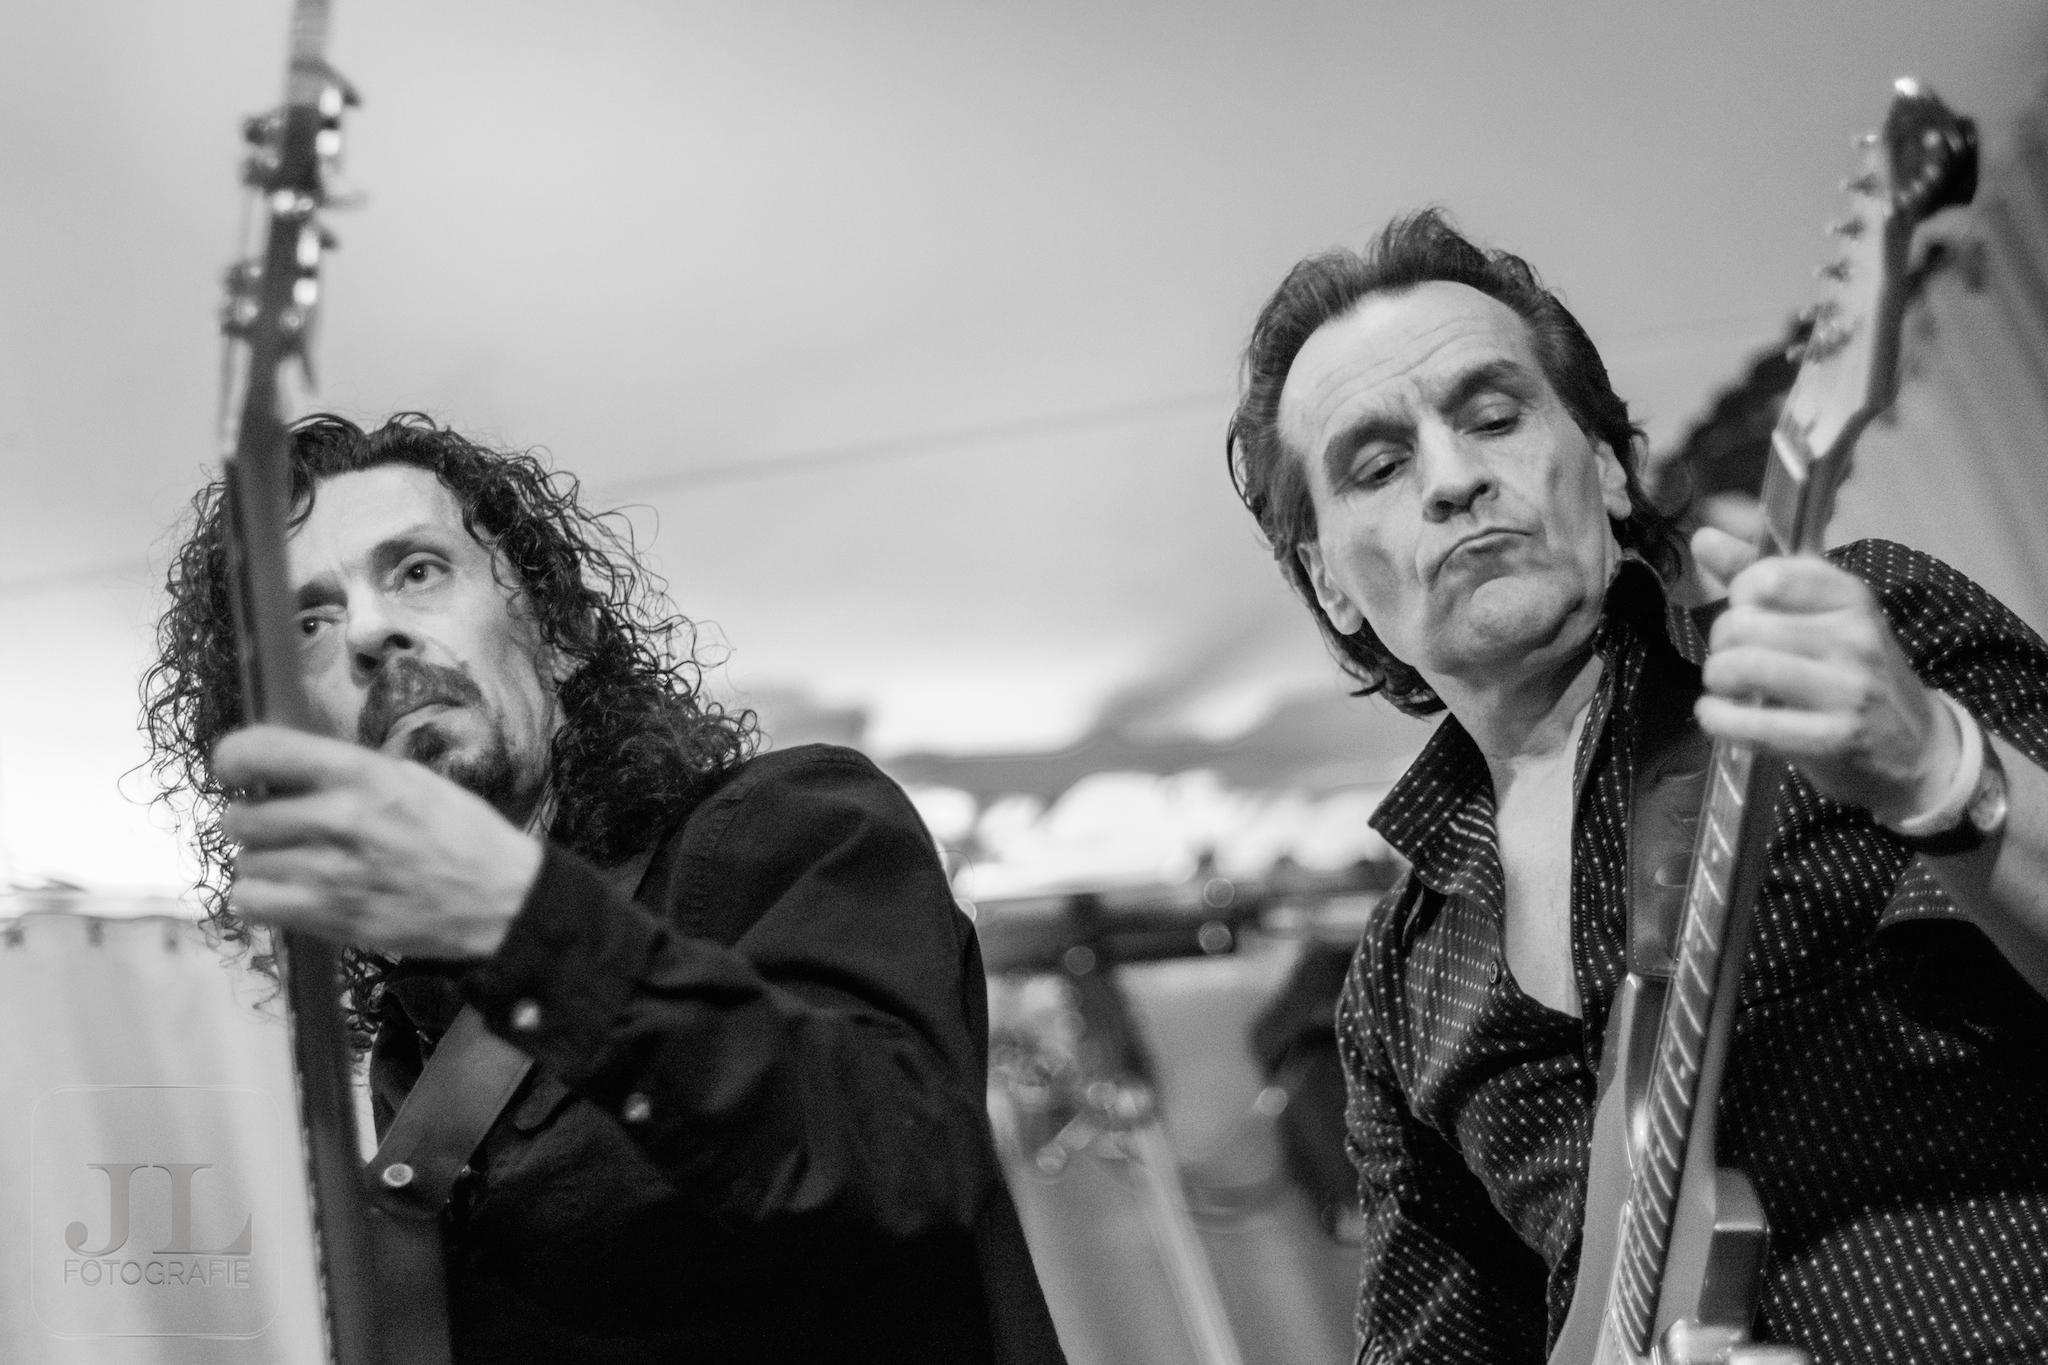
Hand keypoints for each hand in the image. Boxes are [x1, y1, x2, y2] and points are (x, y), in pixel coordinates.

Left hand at [215, 724, 541, 957]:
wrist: (500, 899)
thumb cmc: (460, 834)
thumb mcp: (412, 779)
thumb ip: (347, 773)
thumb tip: (283, 772)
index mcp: (363, 774)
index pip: (260, 751)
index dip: (233, 760)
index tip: (238, 772)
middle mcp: (341, 818)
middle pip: (240, 817)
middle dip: (253, 821)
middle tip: (283, 827)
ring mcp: (333, 873)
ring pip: (245, 863)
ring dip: (264, 864)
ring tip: (299, 864)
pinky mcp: (330, 918)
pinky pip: (250, 904)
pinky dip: (260, 899)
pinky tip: (289, 892)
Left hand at [1691, 528, 1960, 821]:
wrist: (1914, 745)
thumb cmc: (1851, 671)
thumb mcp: (1818, 615)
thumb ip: (1756, 573)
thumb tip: (1703, 535)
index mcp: (1850, 597)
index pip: (1768, 576)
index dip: (1740, 594)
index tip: (1749, 612)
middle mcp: (1854, 637)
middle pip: (1743, 624)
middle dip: (1721, 642)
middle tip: (1733, 658)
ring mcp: (1848, 689)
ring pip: (1743, 667)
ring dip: (1717, 680)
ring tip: (1727, 686)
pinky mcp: (1834, 738)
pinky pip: (1749, 723)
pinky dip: (1716, 718)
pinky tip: (1719, 715)